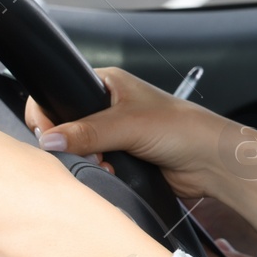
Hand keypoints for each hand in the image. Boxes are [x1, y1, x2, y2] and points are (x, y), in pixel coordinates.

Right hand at [27, 67, 256, 237]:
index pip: (60, 92)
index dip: (49, 113)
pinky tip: (112, 173)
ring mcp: (115, 133)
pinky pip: (95, 166)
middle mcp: (109, 106)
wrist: (210, 162)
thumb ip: (88, 132)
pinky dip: (99, 172)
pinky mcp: (121, 156)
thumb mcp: (129, 125)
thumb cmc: (183, 128)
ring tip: (104, 163)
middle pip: (67, 125)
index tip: (46, 134)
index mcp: (108, 83)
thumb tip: (49, 138)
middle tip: (84, 152)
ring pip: (80, 149)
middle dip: (70, 143)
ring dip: (86, 161)